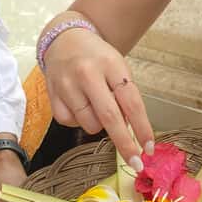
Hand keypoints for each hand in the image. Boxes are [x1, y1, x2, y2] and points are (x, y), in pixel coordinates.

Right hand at [43, 27, 154, 168]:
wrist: (65, 40)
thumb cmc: (98, 58)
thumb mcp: (117, 68)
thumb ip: (125, 96)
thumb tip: (132, 131)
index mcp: (111, 64)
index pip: (131, 101)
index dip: (142, 128)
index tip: (149, 147)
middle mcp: (88, 73)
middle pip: (110, 117)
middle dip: (124, 143)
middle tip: (136, 162)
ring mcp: (67, 84)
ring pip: (90, 124)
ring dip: (99, 125)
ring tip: (96, 105)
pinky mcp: (52, 94)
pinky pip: (70, 123)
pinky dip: (79, 120)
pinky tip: (80, 104)